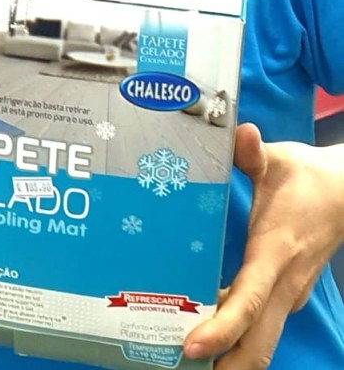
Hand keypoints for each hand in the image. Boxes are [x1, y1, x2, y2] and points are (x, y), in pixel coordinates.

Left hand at [183, 123, 343, 367]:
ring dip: (227, 358)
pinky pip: (258, 326)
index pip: (248, 302)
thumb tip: (242, 134)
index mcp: (276, 253)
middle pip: (256, 344)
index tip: (191, 347)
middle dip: (222, 366)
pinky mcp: (284, 295)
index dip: (220, 330)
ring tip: (180, 360)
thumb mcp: (278, 159)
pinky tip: (198, 331)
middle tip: (175, 368)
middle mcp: (283, 285)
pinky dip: (233, 337)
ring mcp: (286, 295)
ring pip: (259, 342)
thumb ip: (253, 152)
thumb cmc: (305, 176)